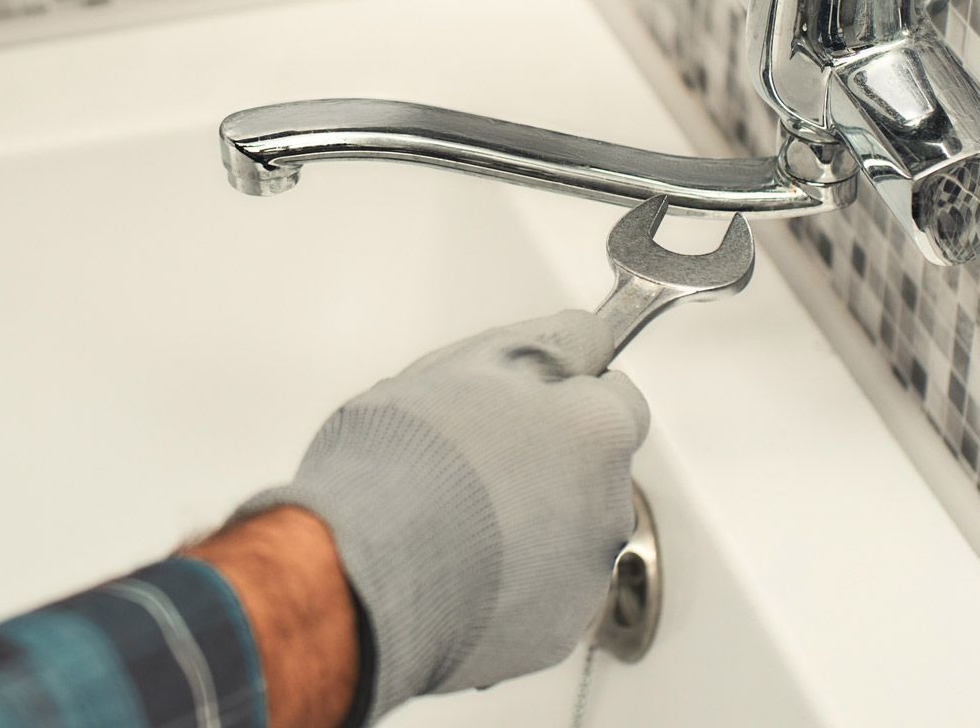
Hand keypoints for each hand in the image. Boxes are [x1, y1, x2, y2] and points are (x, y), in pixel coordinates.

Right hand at [232, 311, 648, 721]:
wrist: (362, 576)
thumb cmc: (410, 460)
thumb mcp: (476, 360)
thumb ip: (552, 344)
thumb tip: (589, 341)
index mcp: (599, 431)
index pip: (617, 400)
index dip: (565, 394)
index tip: (523, 402)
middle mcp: (609, 508)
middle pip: (592, 472)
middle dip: (547, 462)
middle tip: (473, 458)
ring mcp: (581, 580)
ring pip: (565, 536)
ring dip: (528, 524)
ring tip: (450, 519)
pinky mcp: (548, 637)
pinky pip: (537, 596)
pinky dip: (507, 584)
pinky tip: (451, 568)